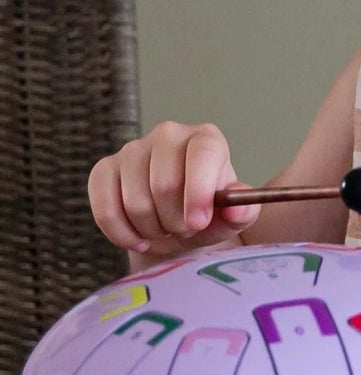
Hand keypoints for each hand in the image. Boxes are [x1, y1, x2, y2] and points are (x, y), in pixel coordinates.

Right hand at [89, 121, 259, 257]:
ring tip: (166, 230)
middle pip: (164, 184)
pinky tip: (139, 239)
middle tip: (186, 230)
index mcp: (207, 139)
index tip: (199, 223)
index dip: (199, 192)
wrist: (176, 224)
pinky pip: (105, 208)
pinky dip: (122, 233)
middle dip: (176, 221)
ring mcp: (133, 149)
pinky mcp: (104, 169)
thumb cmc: (209, 215)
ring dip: (152, 230)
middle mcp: (169, 135)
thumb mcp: (233, 218)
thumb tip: (238, 209)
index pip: (202, 155)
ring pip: (135, 201)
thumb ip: (243, 212)